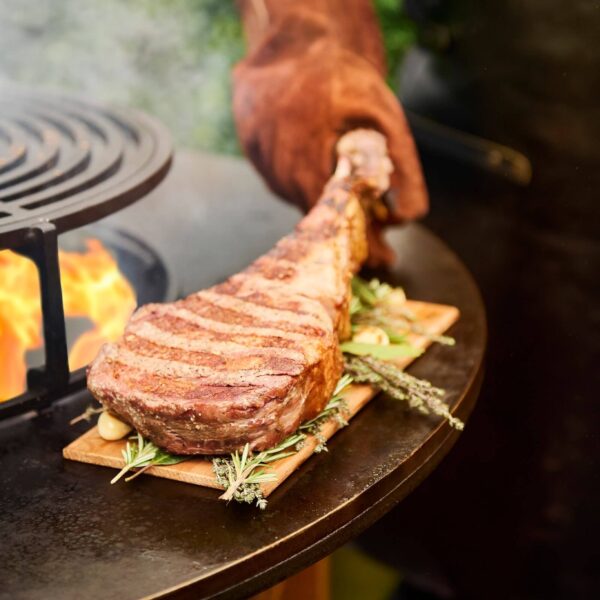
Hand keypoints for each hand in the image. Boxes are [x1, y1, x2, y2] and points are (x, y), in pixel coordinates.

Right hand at [233, 2, 427, 265]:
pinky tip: (322, 165)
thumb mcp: (386, 117)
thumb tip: (409, 217)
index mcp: (305, 159)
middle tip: (378, 232)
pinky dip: (308, 182)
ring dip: (326, 203)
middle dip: (348, 227)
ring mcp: (260, 160)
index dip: (359, 244)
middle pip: (314, 216)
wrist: (292, 37)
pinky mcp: (252, 151)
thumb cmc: (342, 76)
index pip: (331, 223)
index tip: (383, 259)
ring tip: (352, 190)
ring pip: (299, 199)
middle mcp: (276, 167)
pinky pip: (285, 181)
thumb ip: (403, 168)